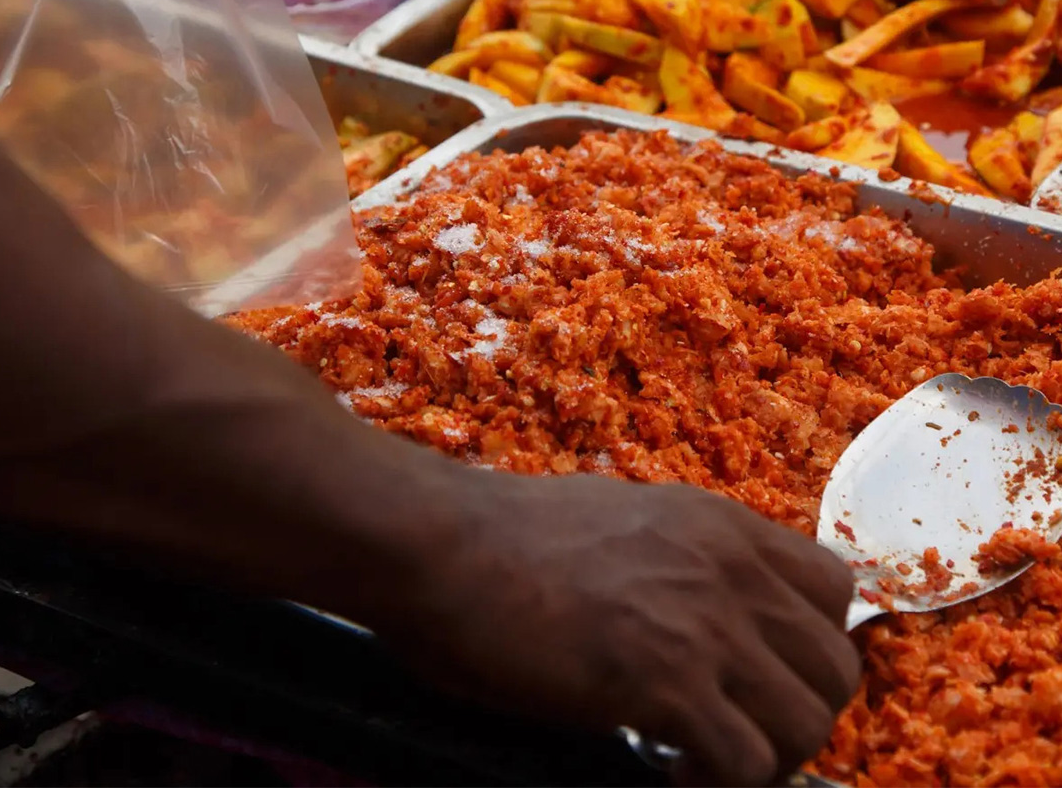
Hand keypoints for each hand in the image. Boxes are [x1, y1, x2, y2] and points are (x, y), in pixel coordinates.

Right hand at [388, 475, 858, 786]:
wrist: (445, 545)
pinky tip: (669, 768)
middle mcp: (729, 568)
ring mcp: (703, 623)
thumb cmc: (506, 536)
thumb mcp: (622, 520)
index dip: (807, 646)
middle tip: (735, 728)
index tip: (760, 674)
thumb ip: (681, 559)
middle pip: (836, 668)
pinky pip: (746, 764)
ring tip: (702, 756)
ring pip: (808, 723)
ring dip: (764, 757)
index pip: (834, 590)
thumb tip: (701, 612)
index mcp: (719, 524)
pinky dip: (717, 783)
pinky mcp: (666, 681)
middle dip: (795, 714)